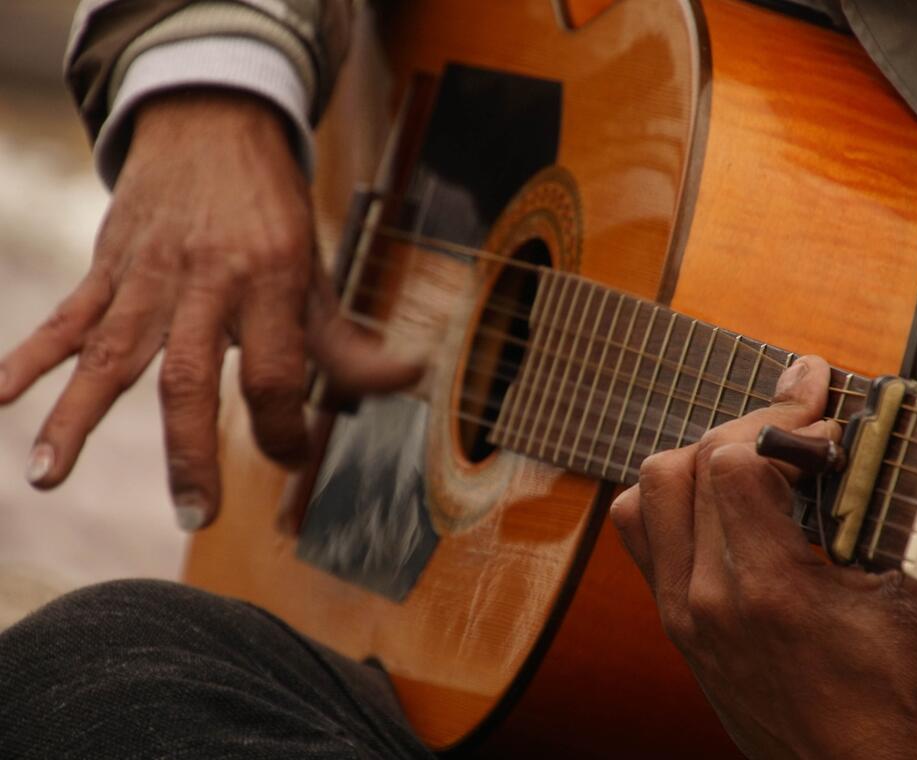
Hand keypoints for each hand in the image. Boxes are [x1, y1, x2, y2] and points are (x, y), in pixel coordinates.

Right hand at [0, 91, 419, 529]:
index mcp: (269, 281)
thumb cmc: (271, 210)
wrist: (213, 123)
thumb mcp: (316, 270)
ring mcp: (148, 275)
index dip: (286, 427)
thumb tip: (407, 380)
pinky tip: (1, 395)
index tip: (290, 456)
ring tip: (45, 476)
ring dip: (77, 414)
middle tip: (196, 512)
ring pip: (111, 350)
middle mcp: (205, 282)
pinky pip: (67, 314)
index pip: (275, 373)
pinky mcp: (109, 266)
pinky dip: (31, 354)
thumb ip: (346, 340)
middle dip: (190, 449)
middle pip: (188, 375)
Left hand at [610, 356, 916, 758]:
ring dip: (699, 455)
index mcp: (769, 590)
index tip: (819, 408)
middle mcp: (706, 596)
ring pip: (650, 490)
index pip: (733, 464)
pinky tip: (713, 494)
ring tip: (754, 451)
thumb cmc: (885, 699)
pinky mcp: (668, 615)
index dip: (779, 419)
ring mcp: (678, 607)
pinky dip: (667, 496)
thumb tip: (913, 446)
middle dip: (750, 424)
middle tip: (798, 418)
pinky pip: (637, 529)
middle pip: (691, 463)